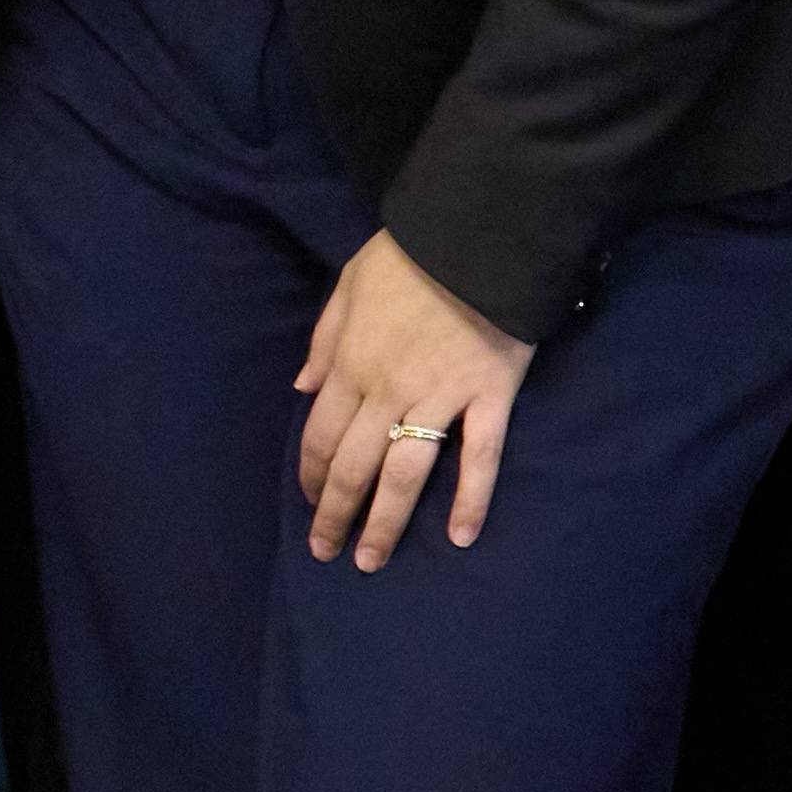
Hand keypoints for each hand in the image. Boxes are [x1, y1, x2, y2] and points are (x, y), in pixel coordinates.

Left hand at [294, 233, 540, 568]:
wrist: (481, 230)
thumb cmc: (413, 254)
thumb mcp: (349, 284)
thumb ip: (324, 339)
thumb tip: (302, 388)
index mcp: (351, 363)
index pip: (320, 435)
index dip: (312, 476)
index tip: (311, 504)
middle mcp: (388, 390)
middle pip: (354, 465)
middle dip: (337, 514)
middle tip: (329, 553)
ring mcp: (440, 397)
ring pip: (405, 473)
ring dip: (386, 522)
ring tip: (373, 561)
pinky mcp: (489, 396)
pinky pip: (480, 456)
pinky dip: (472, 498)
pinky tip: (462, 537)